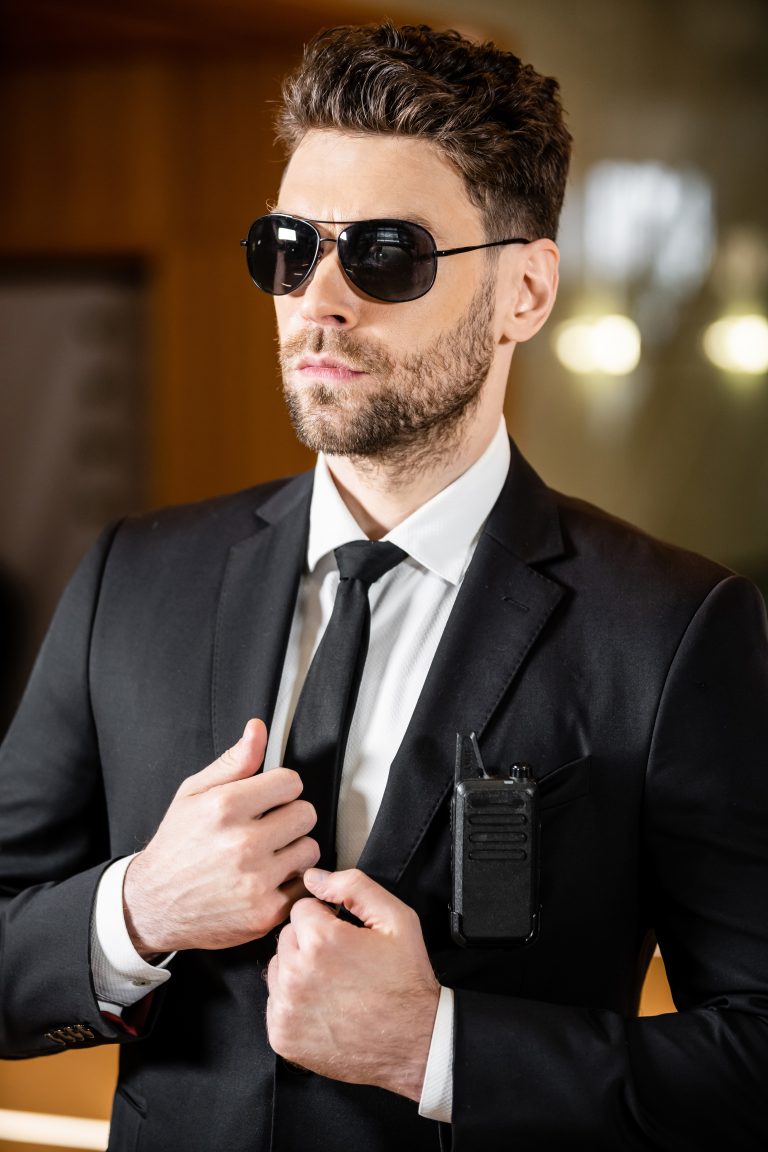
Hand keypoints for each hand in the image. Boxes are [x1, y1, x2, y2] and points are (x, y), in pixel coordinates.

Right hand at [123, 719, 319, 955]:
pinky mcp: (265, 912)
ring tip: (267, 855)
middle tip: (267, 828)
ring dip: (293, 851)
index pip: (291, 782)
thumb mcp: (193, 794)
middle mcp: (242, 844)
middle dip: (289, 817)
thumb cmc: (176, 845)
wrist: (152, 905)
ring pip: (310, 850)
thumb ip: (233, 762)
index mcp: (225, 807)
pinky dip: (290, 883)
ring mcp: (255, 881)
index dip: (280, 789)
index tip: (268, 799)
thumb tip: (258, 729)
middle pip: (306, 814)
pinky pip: (303, 885)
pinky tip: (267, 880)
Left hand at [266, 868, 439, 1100]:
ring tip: (333, 983)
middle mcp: (296, 974)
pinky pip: (275, 1001)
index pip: (302, 909)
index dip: (326, 918)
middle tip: (342, 960)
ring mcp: (286, 1009)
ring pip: (278, 967)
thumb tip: (313, 877)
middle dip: (310, 942)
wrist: (415, 1042)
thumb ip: (353, 886)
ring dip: (298, 970)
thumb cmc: (406, 980)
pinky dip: (294, 1002)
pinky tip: (324, 1006)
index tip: (344, 936)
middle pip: (287, 937)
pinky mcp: (282, 1036)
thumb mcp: (395, 919)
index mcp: (320, 941)